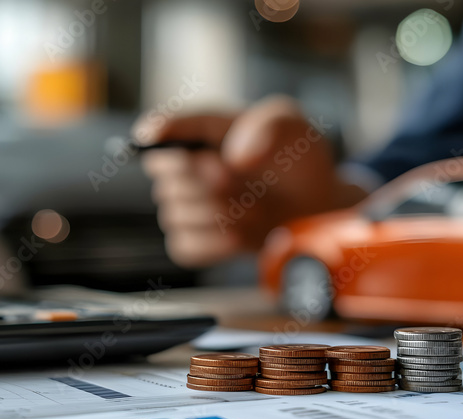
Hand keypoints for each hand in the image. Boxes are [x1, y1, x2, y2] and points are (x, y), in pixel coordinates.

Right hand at [134, 95, 366, 267]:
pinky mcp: (192, 241)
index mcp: (207, 131)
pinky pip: (184, 247)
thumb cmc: (297, 163)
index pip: (172, 127)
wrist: (312, 208)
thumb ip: (267, 126)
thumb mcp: (293, 128)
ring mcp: (186, 206)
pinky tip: (240, 234)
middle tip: (236, 181)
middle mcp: (188, 166)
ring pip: (174, 214)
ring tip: (253, 209)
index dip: (158, 130)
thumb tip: (236, 157)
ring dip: (218, 216)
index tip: (150, 135)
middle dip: (203, 182)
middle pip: (166, 176)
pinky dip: (214, 245)